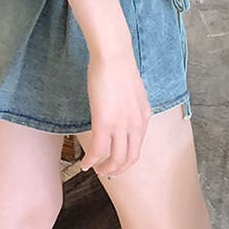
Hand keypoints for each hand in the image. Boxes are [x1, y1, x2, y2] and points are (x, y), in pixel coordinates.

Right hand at [81, 44, 151, 177]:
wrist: (114, 56)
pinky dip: (91, 160)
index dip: (126, 160)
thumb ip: (129, 107)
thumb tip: (120, 113)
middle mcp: (137, 125)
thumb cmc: (119, 67)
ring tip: (95, 169)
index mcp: (144, 117)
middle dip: (117, 169)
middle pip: (130, 158)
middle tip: (106, 172)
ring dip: (104, 168)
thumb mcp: (132, 92)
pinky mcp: (105, 122)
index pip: (138, 147)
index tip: (116, 163)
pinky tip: (84, 164)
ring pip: (115, 159)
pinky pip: (98, 150)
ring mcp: (122, 125)